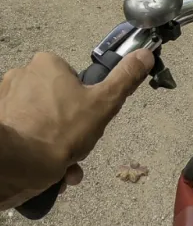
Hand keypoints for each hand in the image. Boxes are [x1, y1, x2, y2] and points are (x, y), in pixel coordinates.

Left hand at [0, 49, 153, 210]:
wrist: (14, 165)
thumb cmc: (59, 130)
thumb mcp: (103, 104)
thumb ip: (125, 78)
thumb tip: (145, 55)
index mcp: (46, 65)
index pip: (73, 79)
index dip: (85, 100)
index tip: (89, 119)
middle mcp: (20, 76)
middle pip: (57, 102)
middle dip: (71, 128)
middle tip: (79, 146)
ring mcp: (5, 101)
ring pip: (42, 120)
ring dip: (57, 143)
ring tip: (66, 166)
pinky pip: (26, 134)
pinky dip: (39, 151)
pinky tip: (51, 171)